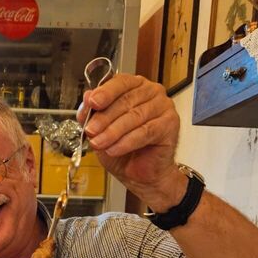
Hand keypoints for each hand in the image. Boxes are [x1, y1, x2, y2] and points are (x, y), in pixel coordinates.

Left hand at [77, 74, 186, 211]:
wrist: (140, 175)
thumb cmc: (123, 150)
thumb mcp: (100, 131)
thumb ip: (93, 113)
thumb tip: (87, 97)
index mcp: (135, 87)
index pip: (120, 82)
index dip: (105, 92)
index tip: (92, 103)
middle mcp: (151, 92)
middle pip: (126, 100)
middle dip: (104, 117)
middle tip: (90, 130)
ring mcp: (163, 106)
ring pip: (135, 116)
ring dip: (113, 131)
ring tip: (99, 143)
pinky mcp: (170, 124)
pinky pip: (146, 132)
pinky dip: (127, 142)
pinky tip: (114, 149)